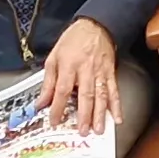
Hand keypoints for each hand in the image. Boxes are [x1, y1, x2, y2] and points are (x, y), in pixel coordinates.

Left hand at [42, 17, 121, 133]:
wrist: (95, 26)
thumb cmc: (73, 40)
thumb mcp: (54, 57)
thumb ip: (48, 81)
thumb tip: (41, 101)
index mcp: (69, 65)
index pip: (62, 89)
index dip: (58, 106)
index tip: (54, 120)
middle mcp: (86, 69)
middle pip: (85, 95)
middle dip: (84, 115)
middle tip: (82, 131)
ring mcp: (100, 72)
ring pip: (101, 95)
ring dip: (100, 114)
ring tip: (99, 129)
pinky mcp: (110, 73)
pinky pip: (114, 90)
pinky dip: (117, 105)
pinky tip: (117, 117)